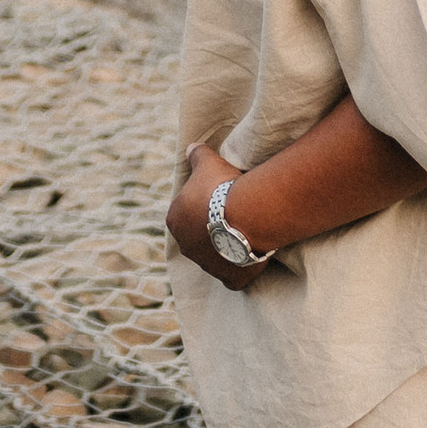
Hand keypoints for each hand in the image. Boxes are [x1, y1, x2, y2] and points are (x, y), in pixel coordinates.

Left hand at [167, 143, 266, 288]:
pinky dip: (241, 270)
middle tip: (234, 215)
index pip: (186, 214)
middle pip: (199, 238)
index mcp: (174, 221)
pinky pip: (234, 277)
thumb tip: (190, 148)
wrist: (246, 214)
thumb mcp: (208, 162)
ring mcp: (207, 266)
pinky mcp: (229, 279)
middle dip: (212, 230)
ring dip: (227, 249)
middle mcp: (186, 247)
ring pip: (216, 258)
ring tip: (246, 233)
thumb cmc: (222, 187)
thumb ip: (196, 155)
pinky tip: (252, 256)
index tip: (219, 199)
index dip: (202, 206)